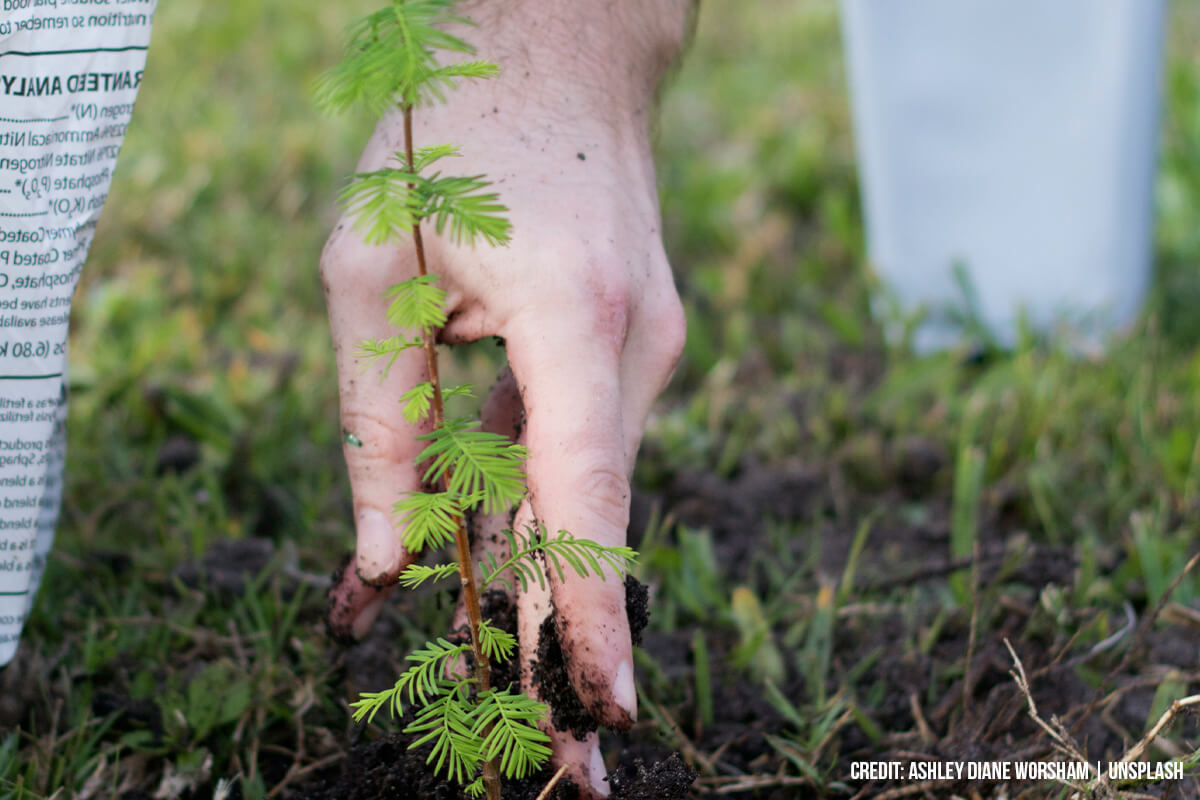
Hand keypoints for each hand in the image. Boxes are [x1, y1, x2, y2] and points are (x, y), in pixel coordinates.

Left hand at [321, 3, 690, 794]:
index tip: (599, 703)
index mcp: (573, 309)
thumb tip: (386, 555)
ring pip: (590, 484)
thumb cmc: (451, 129)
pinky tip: (497, 525)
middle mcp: (639, 342)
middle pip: (598, 514)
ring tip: (523, 670)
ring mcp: (653, 346)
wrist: (563, 43)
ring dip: (548, 566)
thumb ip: (380, 416)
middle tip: (567, 764)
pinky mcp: (643, 347)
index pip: (587, 486)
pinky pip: (588, 441)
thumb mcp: (370, 261)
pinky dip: (545, 497)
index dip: (592, 605)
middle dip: (579, 636)